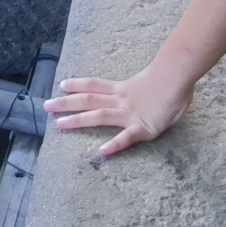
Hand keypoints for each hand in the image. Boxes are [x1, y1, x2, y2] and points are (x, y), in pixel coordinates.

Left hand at [43, 64, 193, 157]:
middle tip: (46, 106)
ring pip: (99, 116)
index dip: (78, 85)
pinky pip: (127, 138)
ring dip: (78, 121)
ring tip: (59, 125)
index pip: (95, 85)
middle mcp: (121, 100)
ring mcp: (130, 114)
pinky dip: (115, 144)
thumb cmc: (172, 76)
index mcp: (124, 88)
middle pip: (88, 100)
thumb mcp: (153, 79)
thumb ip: (146, 87)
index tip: (62, 85)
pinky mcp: (144, 127)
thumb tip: (149, 89)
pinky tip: (102, 151)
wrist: (179, 75)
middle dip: (66, 103)